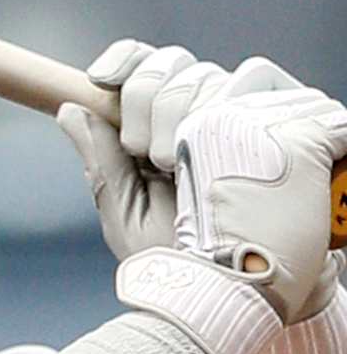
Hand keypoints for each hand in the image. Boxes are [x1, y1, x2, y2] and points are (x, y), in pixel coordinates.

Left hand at [117, 83, 346, 353]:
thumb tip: (68, 109)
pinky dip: (229, 101)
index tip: (100, 79)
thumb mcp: (127, 214)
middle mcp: (200, 113)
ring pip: (206, 72)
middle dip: (147, 101)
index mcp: (158, 129)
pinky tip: (220, 145)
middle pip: (170, 64)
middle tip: (150, 156)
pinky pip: (255, 75)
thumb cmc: (181, 260)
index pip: (143, 67)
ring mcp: (242, 113)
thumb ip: (100, 160)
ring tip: (185, 168)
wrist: (238, 291)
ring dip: (184, 113)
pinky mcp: (284, 115)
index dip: (124, 62)